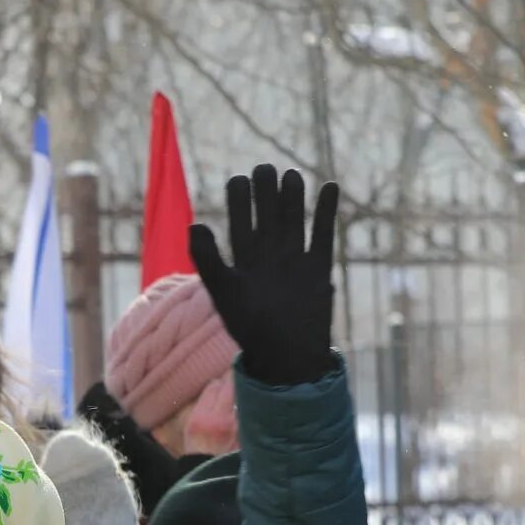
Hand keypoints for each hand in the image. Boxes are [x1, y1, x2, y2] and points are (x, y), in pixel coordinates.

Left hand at [188, 164, 339, 386]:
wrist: (286, 355)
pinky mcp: (319, 267)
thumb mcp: (223, 291)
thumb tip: (195, 224)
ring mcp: (295, 258)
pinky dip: (326, 211)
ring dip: (293, 196)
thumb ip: (207, 259)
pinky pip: (323, 233)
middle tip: (265, 169)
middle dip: (266, 189)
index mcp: (243, 257)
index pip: (239, 217)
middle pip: (268, 211)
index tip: (238, 180)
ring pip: (294, 217)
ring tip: (291, 176)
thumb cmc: (249, 326)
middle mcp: (269, 253)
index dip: (238, 196)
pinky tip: (329, 187)